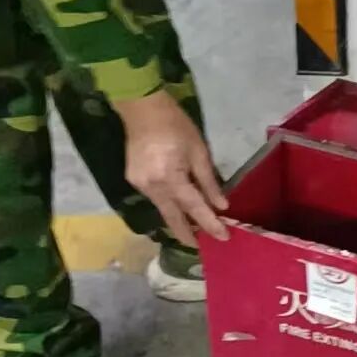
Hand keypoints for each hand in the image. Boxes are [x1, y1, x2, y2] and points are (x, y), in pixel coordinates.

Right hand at [116, 91, 228, 246]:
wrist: (143, 110)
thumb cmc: (177, 126)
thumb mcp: (199, 150)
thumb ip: (209, 180)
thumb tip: (221, 205)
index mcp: (170, 178)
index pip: (194, 207)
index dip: (209, 223)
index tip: (223, 237)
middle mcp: (152, 187)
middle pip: (172, 217)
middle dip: (186, 234)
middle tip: (201, 246)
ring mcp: (139, 186)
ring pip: (162, 209)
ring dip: (177, 219)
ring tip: (193, 229)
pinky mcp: (133, 181)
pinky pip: (155, 198)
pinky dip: (168, 203)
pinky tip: (177, 206)